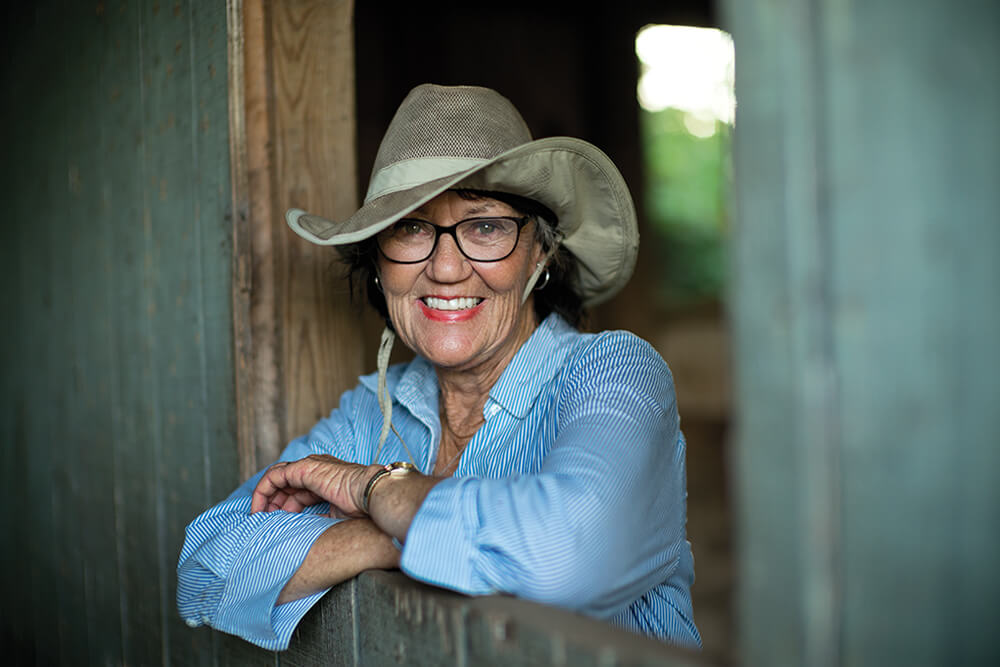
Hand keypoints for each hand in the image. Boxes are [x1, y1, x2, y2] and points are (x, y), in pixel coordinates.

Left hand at [250, 455, 376, 517]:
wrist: (368, 493)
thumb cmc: (360, 505)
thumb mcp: (335, 513)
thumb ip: (320, 515)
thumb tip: (309, 528)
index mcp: (322, 478)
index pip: (296, 489)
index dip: (285, 506)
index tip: (279, 522)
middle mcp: (313, 468)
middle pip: (283, 483)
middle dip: (272, 502)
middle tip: (266, 521)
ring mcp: (307, 466)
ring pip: (275, 478)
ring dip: (264, 497)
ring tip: (259, 516)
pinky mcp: (301, 469)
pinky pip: (273, 478)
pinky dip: (263, 492)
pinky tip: (260, 509)